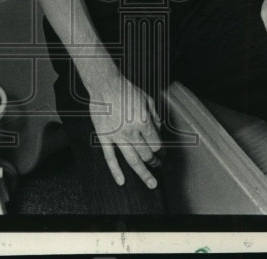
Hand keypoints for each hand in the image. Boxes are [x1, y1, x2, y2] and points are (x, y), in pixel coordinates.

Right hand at [88, 73, 162, 188]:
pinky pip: (110, 157)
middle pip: (147, 154)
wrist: (105, 84)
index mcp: (143, 121)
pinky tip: (121, 182)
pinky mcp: (104, 137)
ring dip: (144, 173)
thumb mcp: (147, 99)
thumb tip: (160, 131)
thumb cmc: (126, 89)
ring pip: (132, 161)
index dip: (161, 151)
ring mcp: (117, 136)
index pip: (156, 144)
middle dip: (155, 161)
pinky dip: (115, 171)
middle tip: (158, 164)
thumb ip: (155, 116)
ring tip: (151, 183)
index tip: (162, 153)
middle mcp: (131, 131)